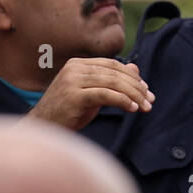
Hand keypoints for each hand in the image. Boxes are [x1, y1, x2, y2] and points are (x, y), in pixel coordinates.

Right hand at [27, 57, 154, 130]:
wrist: (42, 130)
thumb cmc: (67, 113)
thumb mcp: (92, 94)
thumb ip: (111, 81)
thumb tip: (136, 69)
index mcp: (78, 63)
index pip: (113, 65)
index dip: (133, 76)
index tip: (147, 90)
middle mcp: (75, 68)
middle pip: (115, 73)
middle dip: (137, 87)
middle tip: (150, 100)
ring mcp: (73, 80)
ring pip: (113, 83)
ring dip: (133, 95)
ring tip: (145, 107)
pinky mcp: (74, 95)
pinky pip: (105, 94)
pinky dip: (122, 100)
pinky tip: (132, 108)